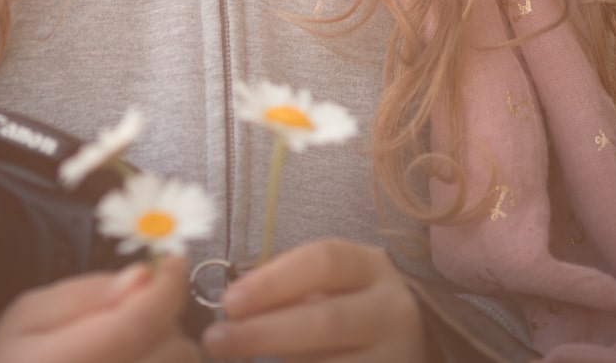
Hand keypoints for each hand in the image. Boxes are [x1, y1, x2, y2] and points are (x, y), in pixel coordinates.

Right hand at [0, 255, 200, 362]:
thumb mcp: (24, 317)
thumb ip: (83, 294)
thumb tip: (141, 277)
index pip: (145, 319)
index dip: (167, 284)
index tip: (170, 262)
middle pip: (176, 348)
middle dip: (163, 322)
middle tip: (131, 314)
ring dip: (168, 352)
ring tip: (129, 348)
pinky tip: (131, 361)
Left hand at [199, 239, 424, 361]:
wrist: (398, 349)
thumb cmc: (344, 310)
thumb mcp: (326, 288)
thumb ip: (287, 291)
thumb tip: (231, 308)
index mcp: (371, 268)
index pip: (324, 262)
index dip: (272, 281)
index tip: (229, 302)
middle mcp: (393, 311)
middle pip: (325, 321)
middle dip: (264, 333)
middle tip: (217, 341)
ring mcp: (398, 355)